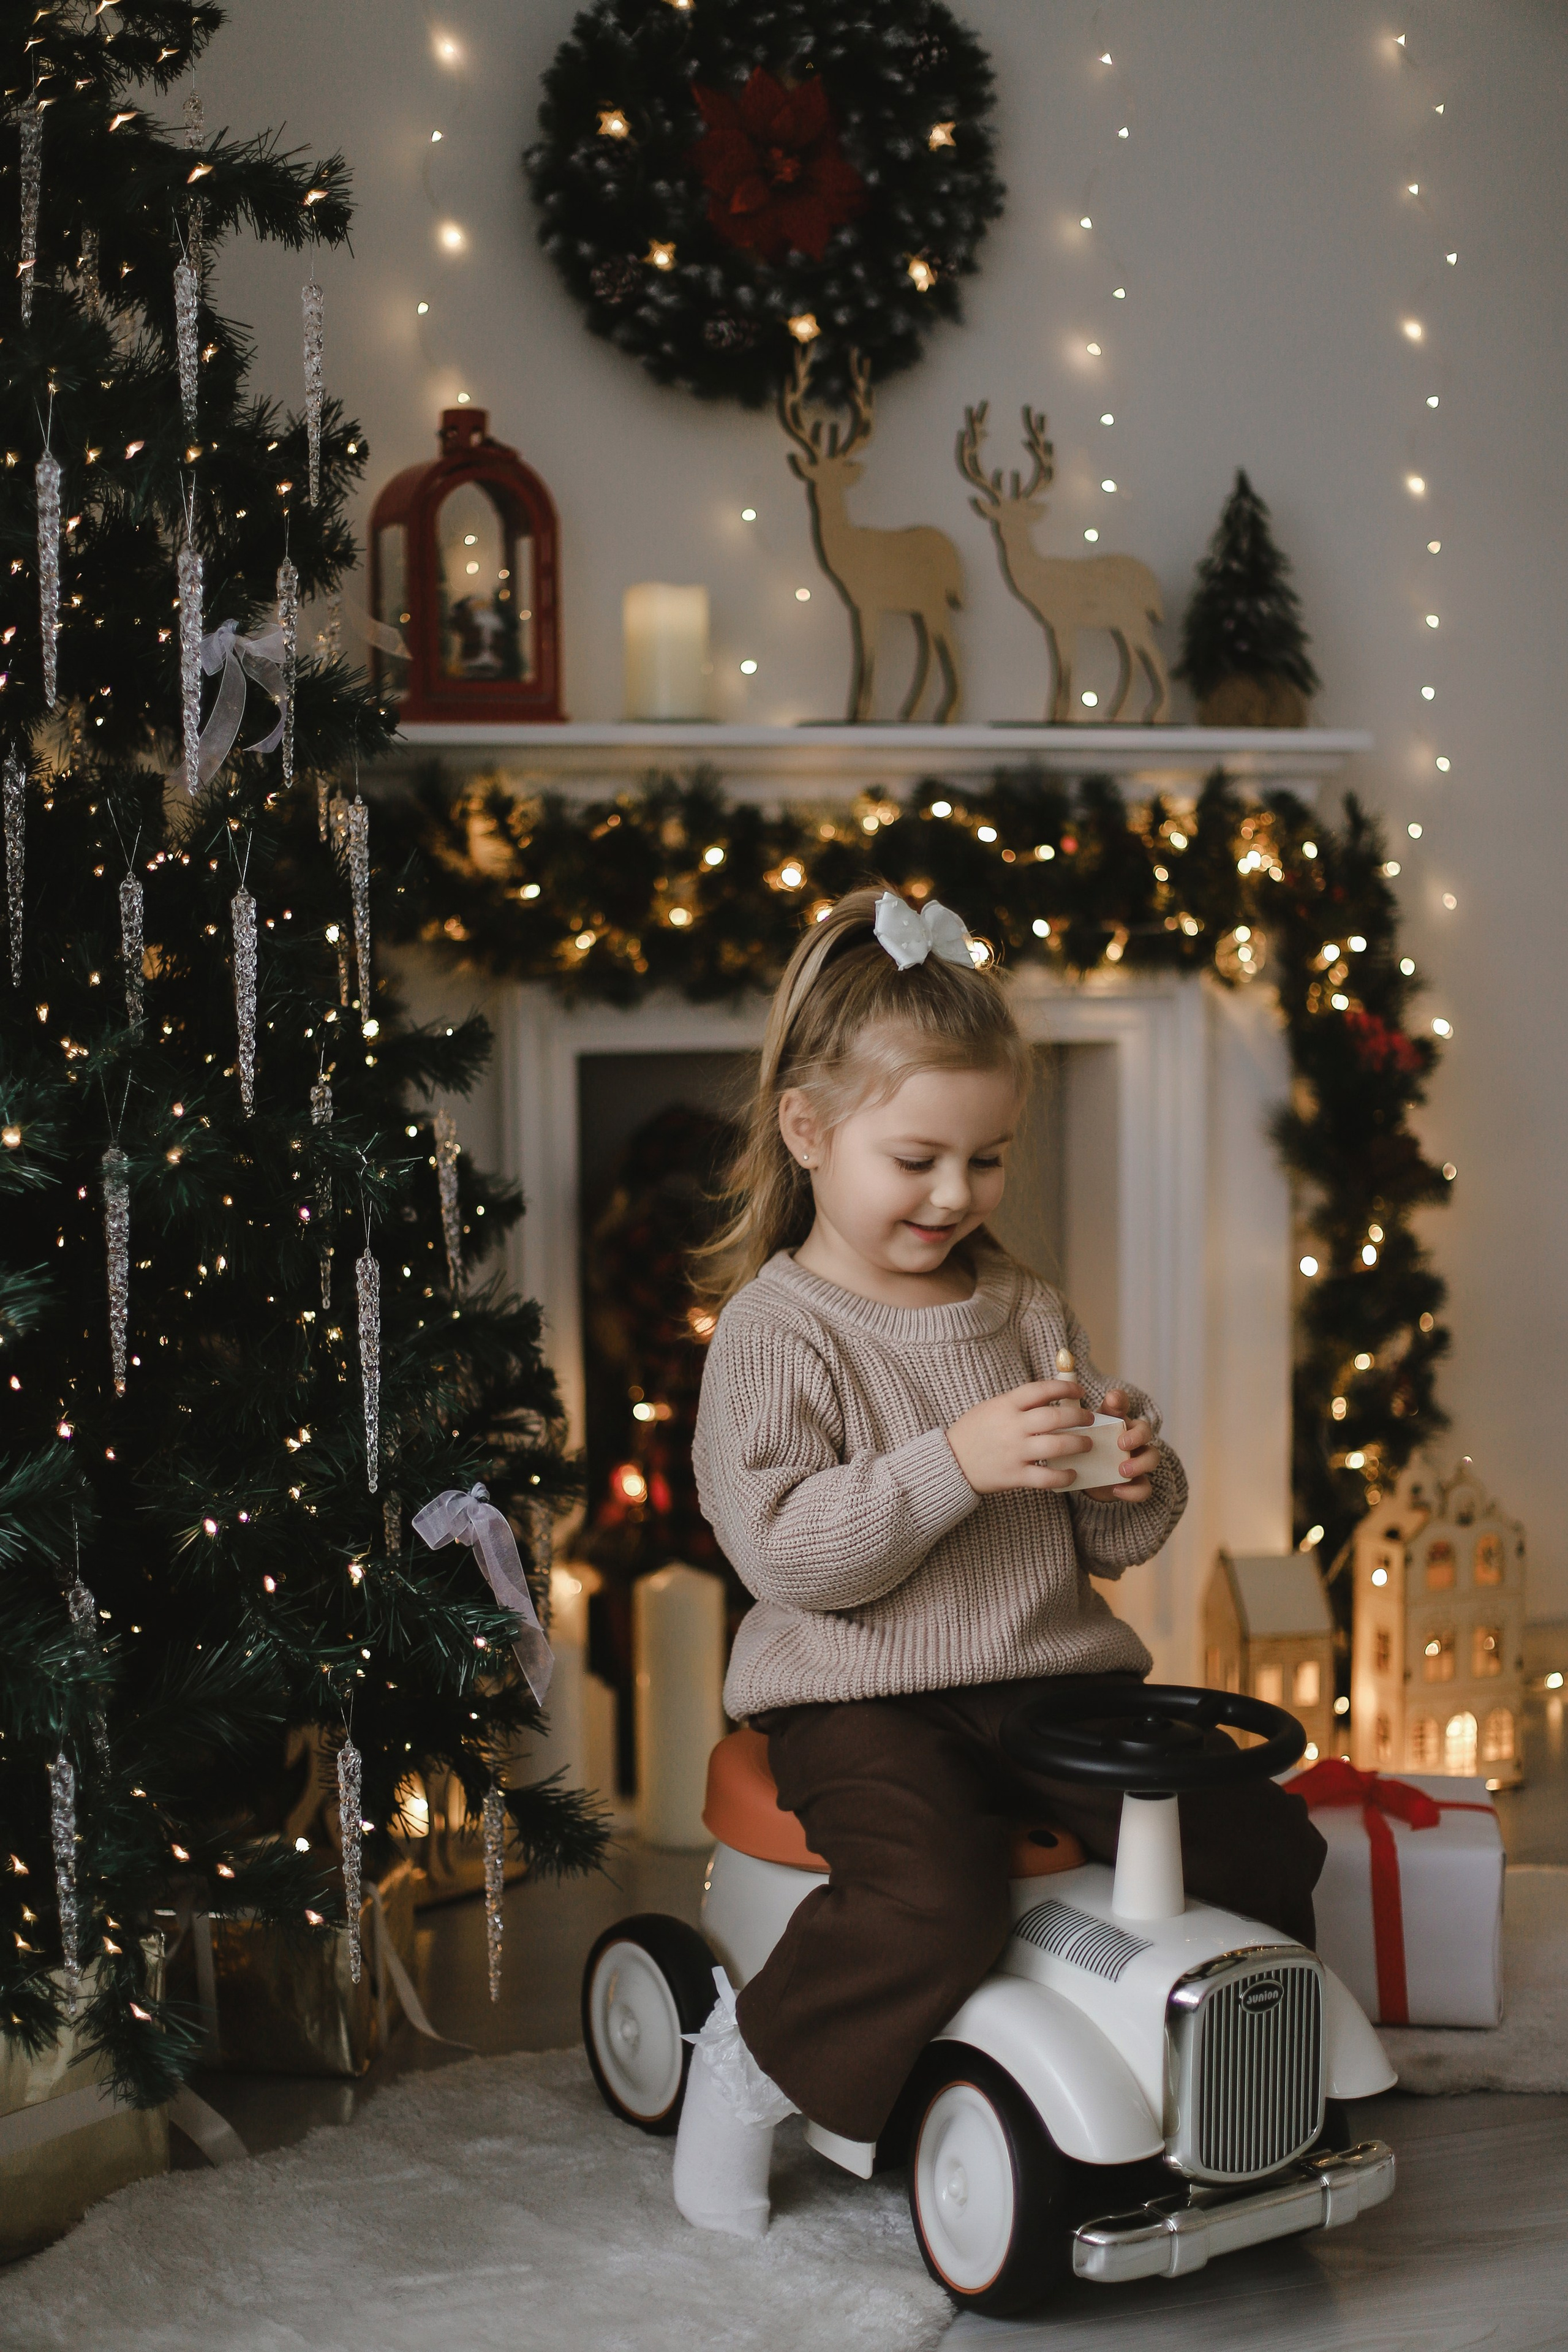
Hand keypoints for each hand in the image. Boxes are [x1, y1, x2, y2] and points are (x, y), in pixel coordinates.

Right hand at [946, 1379, 1093, 1494]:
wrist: (950, 1461)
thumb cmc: (973, 1431)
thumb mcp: (991, 1407)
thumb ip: (1018, 1402)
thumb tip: (1051, 1394)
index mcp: (1006, 1405)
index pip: (1041, 1389)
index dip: (1065, 1387)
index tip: (1079, 1390)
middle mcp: (1012, 1427)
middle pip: (1055, 1416)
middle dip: (1079, 1416)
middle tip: (1088, 1419)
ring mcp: (1014, 1452)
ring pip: (1057, 1446)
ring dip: (1078, 1444)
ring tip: (1087, 1444)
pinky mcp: (1014, 1476)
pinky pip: (1046, 1477)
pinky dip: (1064, 1476)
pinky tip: (1072, 1473)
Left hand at [1080, 1387, 1159, 1503]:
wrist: (1089, 1478)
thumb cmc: (1087, 1448)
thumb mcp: (1080, 1436)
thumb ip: (1076, 1421)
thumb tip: (1064, 1402)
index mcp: (1116, 1421)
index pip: (1121, 1404)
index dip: (1119, 1399)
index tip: (1111, 1400)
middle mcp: (1132, 1437)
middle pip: (1145, 1430)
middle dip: (1137, 1435)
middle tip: (1122, 1443)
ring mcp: (1138, 1459)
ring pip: (1153, 1457)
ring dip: (1140, 1463)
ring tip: (1122, 1470)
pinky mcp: (1137, 1482)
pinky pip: (1144, 1487)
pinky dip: (1133, 1491)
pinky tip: (1117, 1490)